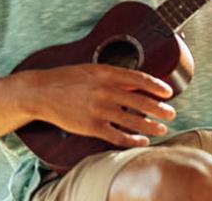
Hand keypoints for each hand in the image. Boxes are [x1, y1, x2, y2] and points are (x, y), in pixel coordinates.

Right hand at [24, 64, 175, 147]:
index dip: (157, 86)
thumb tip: (140, 83)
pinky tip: (142, 141)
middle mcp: (105, 91)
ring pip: (132, 120)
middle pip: (141, 101)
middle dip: (160, 109)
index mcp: (107, 74)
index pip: (140, 79)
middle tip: (172, 114)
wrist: (40, 92)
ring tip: (162, 129)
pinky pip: (116, 135)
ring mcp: (98, 110)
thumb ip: (116, 76)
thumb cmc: (68, 79)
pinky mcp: (89, 126)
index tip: (169, 93)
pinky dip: (131, 140)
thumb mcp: (93, 70)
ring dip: (150, 126)